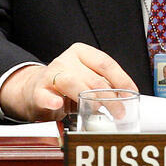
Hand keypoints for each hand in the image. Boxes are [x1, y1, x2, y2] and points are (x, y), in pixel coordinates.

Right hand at [0, 43, 137, 121]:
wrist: (33, 89)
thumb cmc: (66, 85)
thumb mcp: (86, 78)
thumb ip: (103, 84)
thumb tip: (127, 98)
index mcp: (82, 53)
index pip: (106, 64)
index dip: (122, 80)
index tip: (131, 95)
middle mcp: (66, 60)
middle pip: (93, 78)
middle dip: (110, 97)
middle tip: (119, 112)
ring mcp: (50, 74)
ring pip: (72, 83)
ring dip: (88, 99)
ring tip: (98, 111)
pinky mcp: (37, 91)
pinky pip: (45, 95)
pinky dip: (52, 100)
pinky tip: (58, 104)